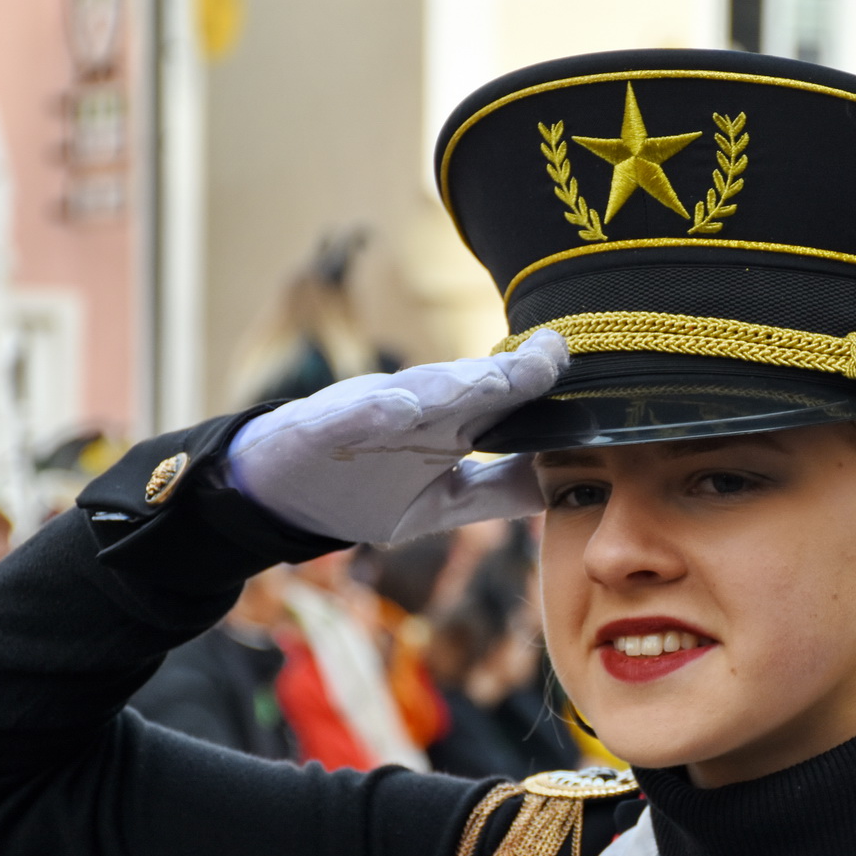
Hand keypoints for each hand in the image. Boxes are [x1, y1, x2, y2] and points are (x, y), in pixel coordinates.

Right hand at [228, 331, 568, 542]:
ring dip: (457, 385)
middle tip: (556, 353)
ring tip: (495, 378)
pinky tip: (402, 410)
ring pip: (420, 394)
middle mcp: (416, 413)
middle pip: (471, 390)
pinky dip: (378, 412)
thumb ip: (496, 491)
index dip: (540, 389)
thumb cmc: (362, 485)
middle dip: (513, 375)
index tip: (583, 373)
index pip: (504, 406)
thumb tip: (559, 486)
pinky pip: (356, 417)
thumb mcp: (440, 501)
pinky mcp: (326, 425)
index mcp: (447, 429)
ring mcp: (370, 416)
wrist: (272, 486)